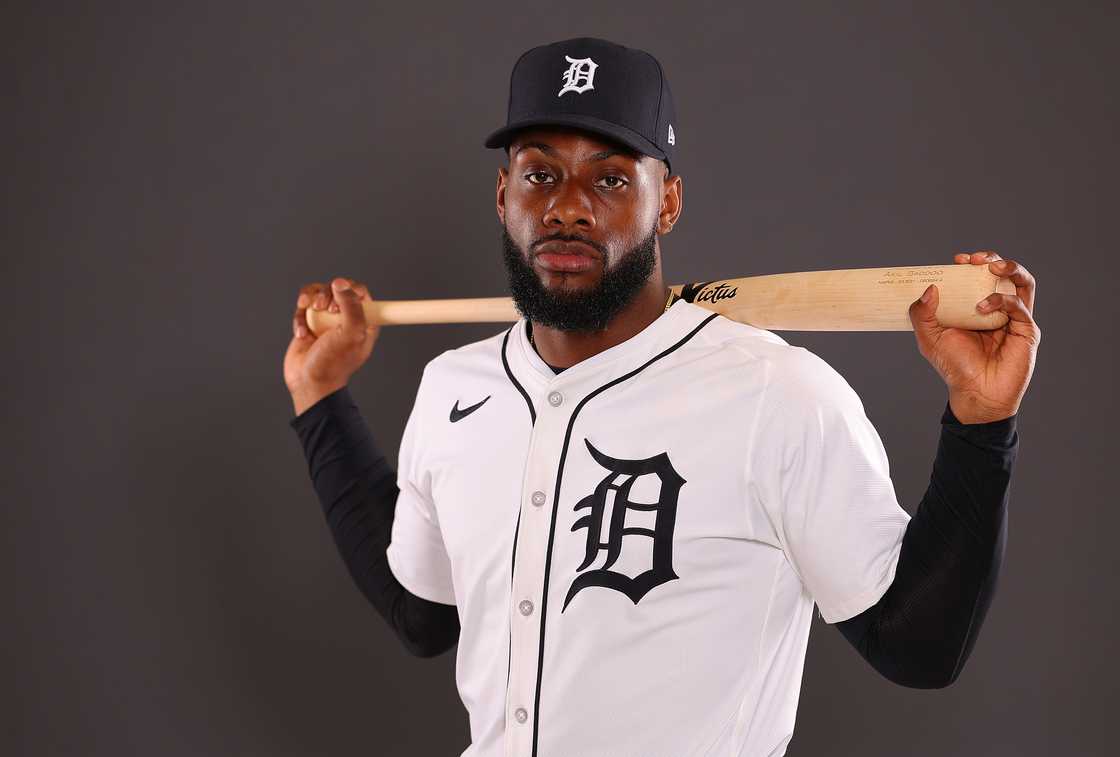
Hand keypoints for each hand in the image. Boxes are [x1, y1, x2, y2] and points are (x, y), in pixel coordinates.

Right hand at [283, 277, 380, 415]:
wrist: (308, 382)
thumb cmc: (333, 363)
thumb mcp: (351, 334)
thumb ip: (351, 306)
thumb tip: (341, 283)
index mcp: (364, 321)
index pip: (361, 292)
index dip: (350, 289)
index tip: (340, 299)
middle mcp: (346, 318)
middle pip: (336, 287)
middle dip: (327, 293)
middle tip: (325, 309)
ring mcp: (326, 319)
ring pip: (317, 292)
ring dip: (311, 298)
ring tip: (310, 309)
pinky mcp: (308, 322)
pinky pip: (302, 306)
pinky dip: (299, 317)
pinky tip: (302, 334)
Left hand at [908, 250, 1040, 423]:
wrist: (976, 393)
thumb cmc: (955, 367)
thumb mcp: (930, 338)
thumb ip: (922, 314)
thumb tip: (929, 288)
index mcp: (976, 307)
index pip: (978, 278)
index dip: (971, 265)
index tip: (957, 260)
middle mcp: (998, 309)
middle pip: (1003, 274)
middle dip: (992, 259)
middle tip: (976, 259)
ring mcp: (1015, 319)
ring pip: (1022, 283)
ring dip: (1009, 269)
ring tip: (991, 267)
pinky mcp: (1027, 330)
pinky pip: (1020, 306)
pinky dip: (1001, 300)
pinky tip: (983, 307)